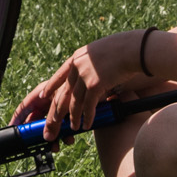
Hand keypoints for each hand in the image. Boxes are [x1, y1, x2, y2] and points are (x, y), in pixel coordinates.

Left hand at [13, 30, 146, 140]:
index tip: (43, 96)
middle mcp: (77, 66)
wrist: (134, 49)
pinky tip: (86, 126)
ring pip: (74, 103)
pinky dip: (87, 118)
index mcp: (77, 57)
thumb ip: (90, 64)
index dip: (50, 87)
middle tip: (52, 123)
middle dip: (56, 111)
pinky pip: (88, 106)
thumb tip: (88, 76)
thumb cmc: (123, 49)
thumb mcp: (100, 53)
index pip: (59, 75)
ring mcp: (85, 76)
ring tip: (72, 128)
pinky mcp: (95, 85)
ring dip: (73, 118)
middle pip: (63, 93)